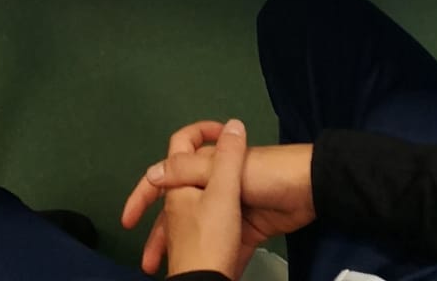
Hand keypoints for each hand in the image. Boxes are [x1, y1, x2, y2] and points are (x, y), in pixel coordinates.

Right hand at [122, 126, 313, 276]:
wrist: (307, 191)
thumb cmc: (264, 175)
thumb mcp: (223, 170)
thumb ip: (188, 169)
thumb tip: (152, 172)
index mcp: (203, 166)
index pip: (165, 175)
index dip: (144, 193)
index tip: (129, 219)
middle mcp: (212, 185)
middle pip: (178, 209)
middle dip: (160, 234)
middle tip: (149, 262)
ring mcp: (229, 208)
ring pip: (199, 232)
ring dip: (184, 252)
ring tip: (170, 274)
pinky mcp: (246, 229)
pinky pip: (225, 247)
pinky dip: (218, 262)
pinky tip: (211, 275)